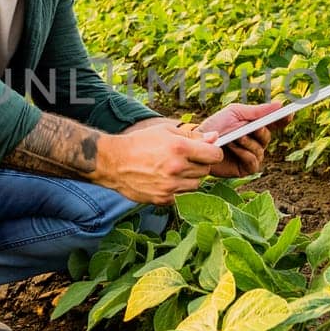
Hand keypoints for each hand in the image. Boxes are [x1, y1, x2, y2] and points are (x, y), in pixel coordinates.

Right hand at [98, 124, 223, 204]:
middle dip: (200, 164)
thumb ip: (192, 135)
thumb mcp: (165, 131)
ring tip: (175, 169)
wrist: (114, 162)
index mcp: (179, 148)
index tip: (206, 151)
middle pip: (206, 170)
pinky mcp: (164, 199)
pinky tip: (167, 180)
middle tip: (185, 159)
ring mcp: (170, 186)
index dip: (213, 152)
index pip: (215, 155)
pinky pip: (184, 195)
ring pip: (197, 184)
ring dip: (191, 177)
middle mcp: (177, 168)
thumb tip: (215, 137)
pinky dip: (180, 189)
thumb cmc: (140, 142)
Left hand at [194, 101, 284, 177]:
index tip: (289, 113)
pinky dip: (244, 153)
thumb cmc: (216, 126)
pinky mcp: (246, 168)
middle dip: (260, 131)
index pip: (275, 123)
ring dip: (248, 142)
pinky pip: (253, 161)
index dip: (284, 119)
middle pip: (268, 136)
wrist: (198, 143)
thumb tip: (280, 104)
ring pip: (260, 149)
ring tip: (234, 137)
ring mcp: (252, 156)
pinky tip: (233, 147)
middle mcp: (256, 141)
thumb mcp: (235, 113)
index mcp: (256, 126)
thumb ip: (257, 110)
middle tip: (253, 127)